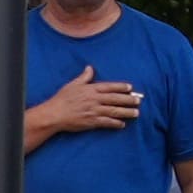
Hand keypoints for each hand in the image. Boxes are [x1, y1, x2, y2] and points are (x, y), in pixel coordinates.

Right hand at [26, 71, 140, 142]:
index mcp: (91, 89)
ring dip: (126, 112)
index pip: (109, 87)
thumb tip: (90, 68)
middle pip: (115, 99)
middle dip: (128, 100)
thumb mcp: (73, 84)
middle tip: (138, 101)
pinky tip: (122, 124)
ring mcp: (94, 111)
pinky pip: (106, 122)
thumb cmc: (62, 98)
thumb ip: (84, 77)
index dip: (121, 87)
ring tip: (136, 113)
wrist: (54, 114)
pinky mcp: (91, 122)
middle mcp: (94, 100)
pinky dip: (115, 123)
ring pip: (114, 111)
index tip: (130, 87)